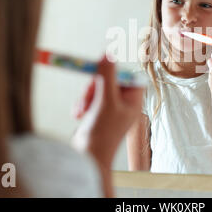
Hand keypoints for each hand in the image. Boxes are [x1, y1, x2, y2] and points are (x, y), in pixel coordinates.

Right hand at [72, 54, 143, 168]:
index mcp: (133, 99)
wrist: (87, 156)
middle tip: (89, 95)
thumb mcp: (106, 100)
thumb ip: (107, 76)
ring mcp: (110, 107)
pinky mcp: (97, 111)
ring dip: (86, 96)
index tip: (101, 64)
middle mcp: (124, 102)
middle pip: (109, 79)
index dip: (114, 70)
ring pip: (97, 87)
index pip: (127, 75)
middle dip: (95, 86)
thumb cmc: (102, 132)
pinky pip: (89, 97)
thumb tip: (108, 55)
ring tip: (82, 110)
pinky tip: (78, 114)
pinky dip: (82, 103)